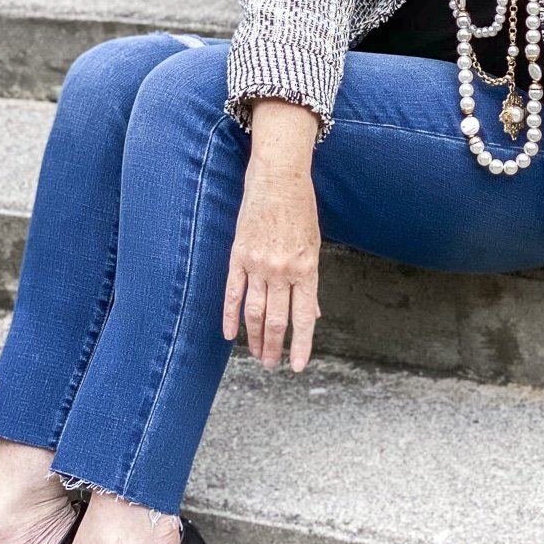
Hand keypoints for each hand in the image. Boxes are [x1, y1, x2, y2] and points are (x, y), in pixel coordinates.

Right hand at [222, 162, 321, 371]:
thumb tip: (312, 313)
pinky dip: (230, 316)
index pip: (303, 317)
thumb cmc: (301, 210)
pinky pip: (232, 292)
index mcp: (306, 269)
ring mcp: (258, 264)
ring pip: (254, 312)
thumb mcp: (314, 246)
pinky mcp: (239, 255)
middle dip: (275, 347)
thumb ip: (310, 282)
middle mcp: (282, 270)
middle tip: (272, 365)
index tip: (297, 366)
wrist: (279, 178)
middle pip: (277, 320)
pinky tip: (229, 334)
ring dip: (255, 338)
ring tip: (258, 356)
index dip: (301, 345)